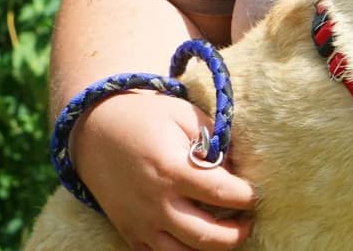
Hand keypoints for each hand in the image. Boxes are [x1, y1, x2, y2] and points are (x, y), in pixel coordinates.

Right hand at [71, 91, 255, 250]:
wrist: (96, 128)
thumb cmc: (147, 117)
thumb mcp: (185, 116)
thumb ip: (215, 140)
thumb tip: (237, 166)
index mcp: (172, 170)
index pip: (221, 192)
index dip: (247, 196)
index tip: (257, 194)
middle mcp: (156, 202)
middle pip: (206, 236)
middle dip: (236, 234)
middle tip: (248, 221)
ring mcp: (140, 222)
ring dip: (211, 248)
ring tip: (227, 232)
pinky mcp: (129, 231)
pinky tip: (197, 236)